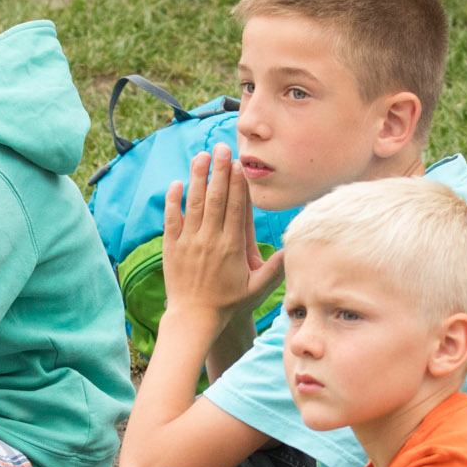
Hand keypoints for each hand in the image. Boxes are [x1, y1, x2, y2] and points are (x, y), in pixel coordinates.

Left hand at [161, 145, 283, 321]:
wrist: (194, 318)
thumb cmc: (228, 304)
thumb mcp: (257, 289)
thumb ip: (276, 269)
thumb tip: (294, 249)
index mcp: (231, 247)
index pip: (236, 209)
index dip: (238, 185)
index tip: (239, 164)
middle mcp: (210, 240)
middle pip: (215, 199)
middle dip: (218, 171)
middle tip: (221, 148)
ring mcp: (189, 242)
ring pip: (193, 204)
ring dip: (197, 178)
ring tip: (201, 156)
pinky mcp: (171, 247)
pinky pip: (172, 219)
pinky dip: (173, 201)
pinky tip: (177, 183)